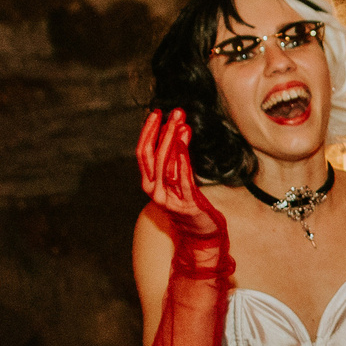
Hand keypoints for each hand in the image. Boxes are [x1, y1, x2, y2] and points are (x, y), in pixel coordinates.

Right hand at [136, 109, 221, 243]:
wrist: (201, 233)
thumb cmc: (189, 203)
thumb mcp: (176, 181)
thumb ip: (172, 161)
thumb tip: (174, 132)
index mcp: (149, 183)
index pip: (143, 153)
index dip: (148, 132)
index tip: (156, 113)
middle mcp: (155, 191)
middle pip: (154, 156)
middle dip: (163, 131)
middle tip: (174, 112)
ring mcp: (169, 198)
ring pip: (167, 164)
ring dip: (173, 140)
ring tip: (182, 122)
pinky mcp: (186, 203)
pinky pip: (182, 177)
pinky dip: (181, 157)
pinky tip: (184, 141)